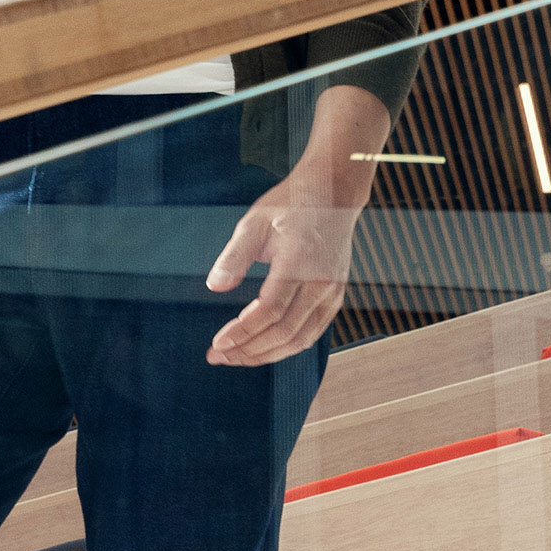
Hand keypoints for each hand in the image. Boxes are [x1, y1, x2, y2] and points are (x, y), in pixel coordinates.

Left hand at [205, 88, 388, 366]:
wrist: (334, 192)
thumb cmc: (292, 204)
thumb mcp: (255, 222)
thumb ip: (235, 256)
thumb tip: (215, 286)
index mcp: (299, 262)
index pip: (269, 311)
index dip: (242, 332)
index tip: (217, 343)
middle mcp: (321, 282)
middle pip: (284, 333)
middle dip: (248, 351)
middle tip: (219, 356)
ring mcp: (332, 292)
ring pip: (300, 340)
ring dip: (266, 355)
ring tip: (236, 357)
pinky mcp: (336, 297)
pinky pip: (312, 333)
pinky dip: (286, 347)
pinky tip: (263, 349)